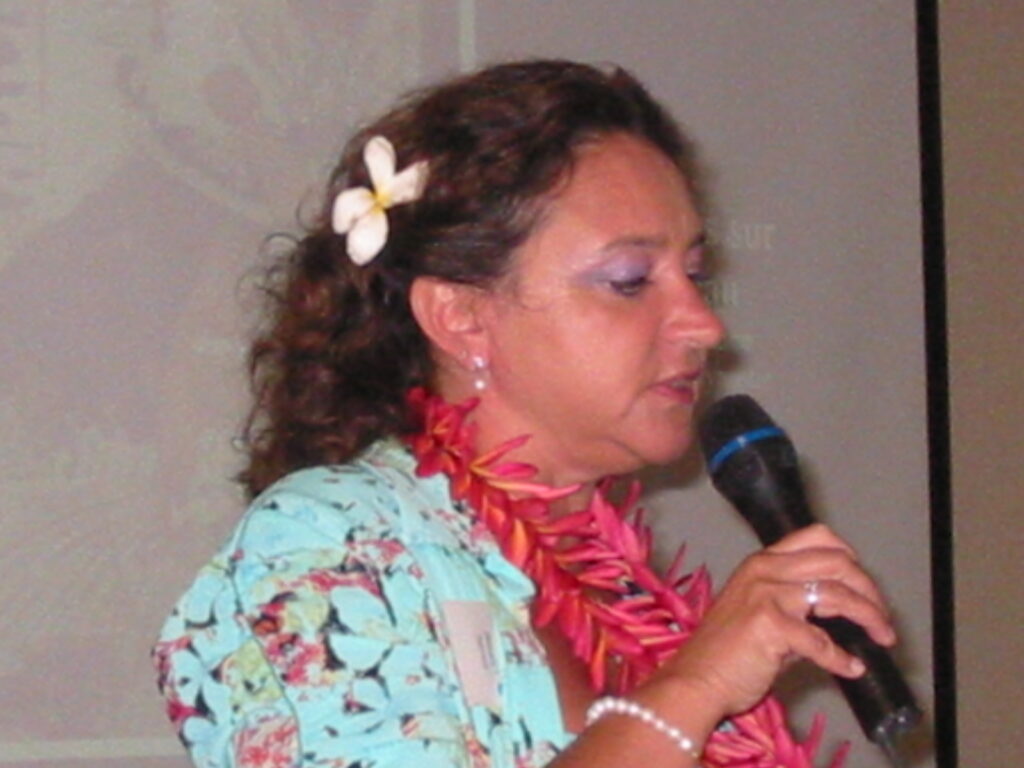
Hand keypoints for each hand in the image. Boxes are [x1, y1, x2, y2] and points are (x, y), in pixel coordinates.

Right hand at [654, 523, 896, 717]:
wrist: (696, 680)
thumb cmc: (724, 653)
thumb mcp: (760, 615)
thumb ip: (797, 609)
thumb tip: (837, 618)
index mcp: (761, 562)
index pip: (817, 537)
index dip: (850, 557)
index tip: (864, 584)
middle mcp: (764, 569)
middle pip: (836, 562)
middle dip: (869, 589)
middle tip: (881, 617)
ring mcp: (765, 593)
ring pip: (836, 594)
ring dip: (868, 617)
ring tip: (881, 637)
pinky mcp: (770, 624)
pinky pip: (822, 641)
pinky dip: (842, 658)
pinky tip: (850, 668)